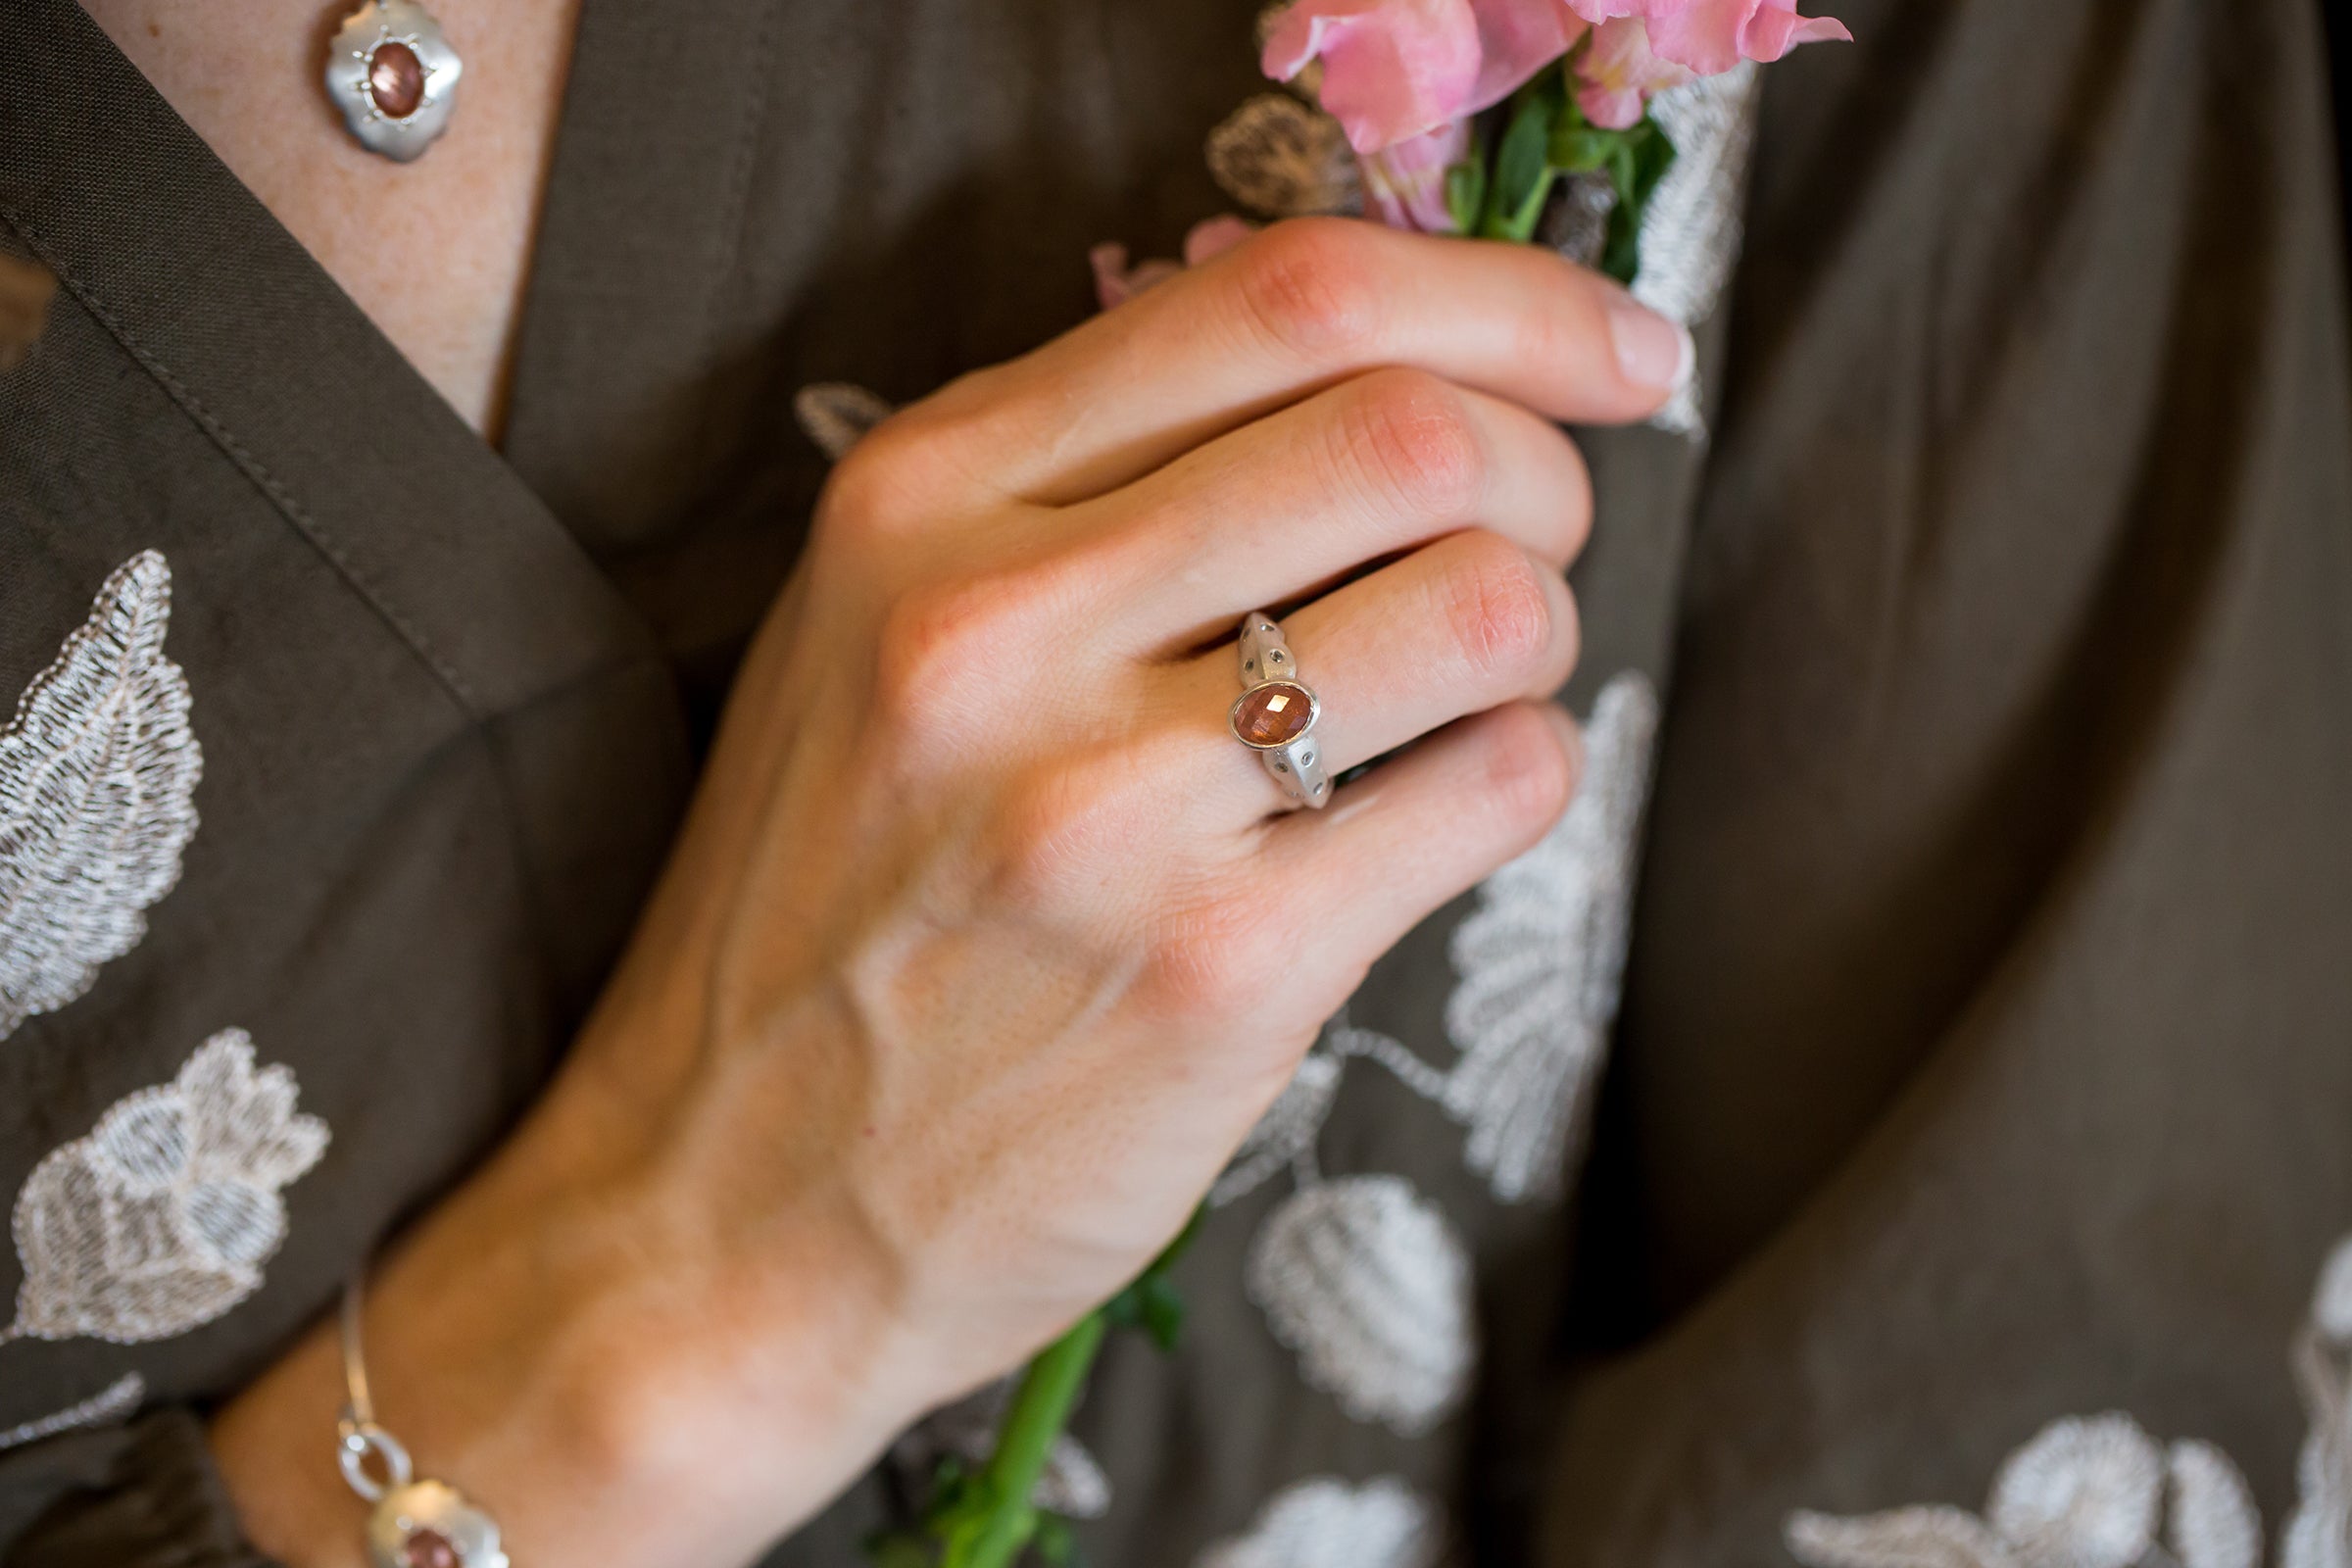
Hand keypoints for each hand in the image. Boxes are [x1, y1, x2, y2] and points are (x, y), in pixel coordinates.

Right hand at [212, 218, 1689, 1566]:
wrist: (715, 1215)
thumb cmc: (826, 915)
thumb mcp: (871, 635)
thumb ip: (1076, 485)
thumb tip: (1365, 373)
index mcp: (916, 501)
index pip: (1278, 296)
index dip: (1501, 295)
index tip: (1606, 350)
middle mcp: (997, 627)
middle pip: (1412, 432)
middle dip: (1544, 471)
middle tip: (1538, 538)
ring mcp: (1105, 807)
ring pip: (1485, 602)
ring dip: (1539, 627)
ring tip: (1470, 686)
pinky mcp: (1217, 972)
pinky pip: (1495, 788)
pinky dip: (1521, 772)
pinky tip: (1436, 808)